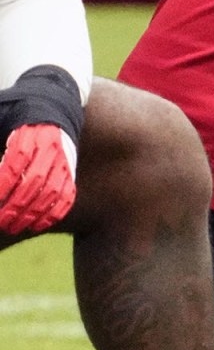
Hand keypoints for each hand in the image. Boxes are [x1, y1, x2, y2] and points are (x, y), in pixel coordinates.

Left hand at [0, 123, 75, 237]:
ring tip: (14, 227)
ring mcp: (64, 163)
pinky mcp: (71, 174)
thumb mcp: (8, 137)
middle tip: (1, 222)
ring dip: (32, 214)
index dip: (3, 185)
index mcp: (29, 138)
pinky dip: (54, 213)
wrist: (50, 122)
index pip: (15, 164)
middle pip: (33, 181)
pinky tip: (38, 225)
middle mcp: (50, 150)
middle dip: (15, 205)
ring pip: (51, 191)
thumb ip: (1, 160)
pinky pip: (67, 196)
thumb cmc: (20, 135)